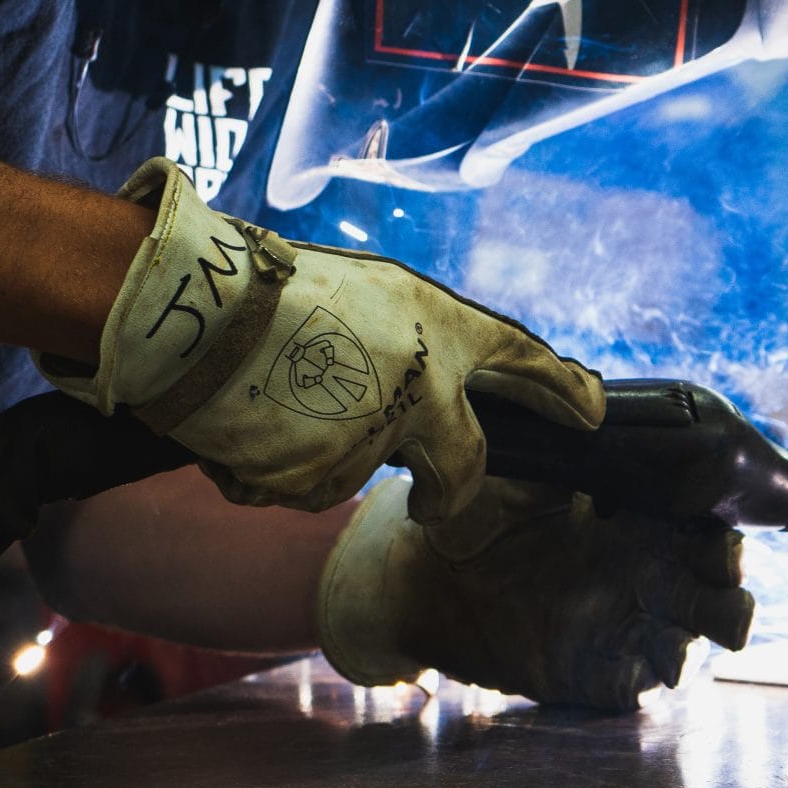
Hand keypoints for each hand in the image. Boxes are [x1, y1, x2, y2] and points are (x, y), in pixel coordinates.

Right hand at [39, 158, 602, 519]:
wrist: (196, 313)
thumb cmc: (274, 286)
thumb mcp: (366, 293)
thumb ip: (409, 344)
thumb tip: (427, 388)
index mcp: (437, 327)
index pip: (523, 360)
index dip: (563, 389)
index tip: (592, 413)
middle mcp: (421, 390)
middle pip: (466, 468)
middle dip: (453, 494)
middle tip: (435, 501)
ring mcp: (371, 441)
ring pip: (362, 473)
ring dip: (327, 453)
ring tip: (278, 402)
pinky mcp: (315, 480)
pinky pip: (300, 485)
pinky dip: (275, 466)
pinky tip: (249, 423)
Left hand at [314, 475, 754, 710]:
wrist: (426, 575)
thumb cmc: (481, 510)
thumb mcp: (521, 472)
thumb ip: (560, 447)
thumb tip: (589, 404)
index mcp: (639, 520)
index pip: (701, 521)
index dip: (720, 523)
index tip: (721, 521)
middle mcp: (643, 573)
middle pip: (713, 582)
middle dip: (730, 581)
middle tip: (723, 569)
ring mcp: (624, 625)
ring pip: (689, 636)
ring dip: (707, 633)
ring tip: (709, 631)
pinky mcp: (594, 671)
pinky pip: (633, 682)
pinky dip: (644, 676)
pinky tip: (647, 667)